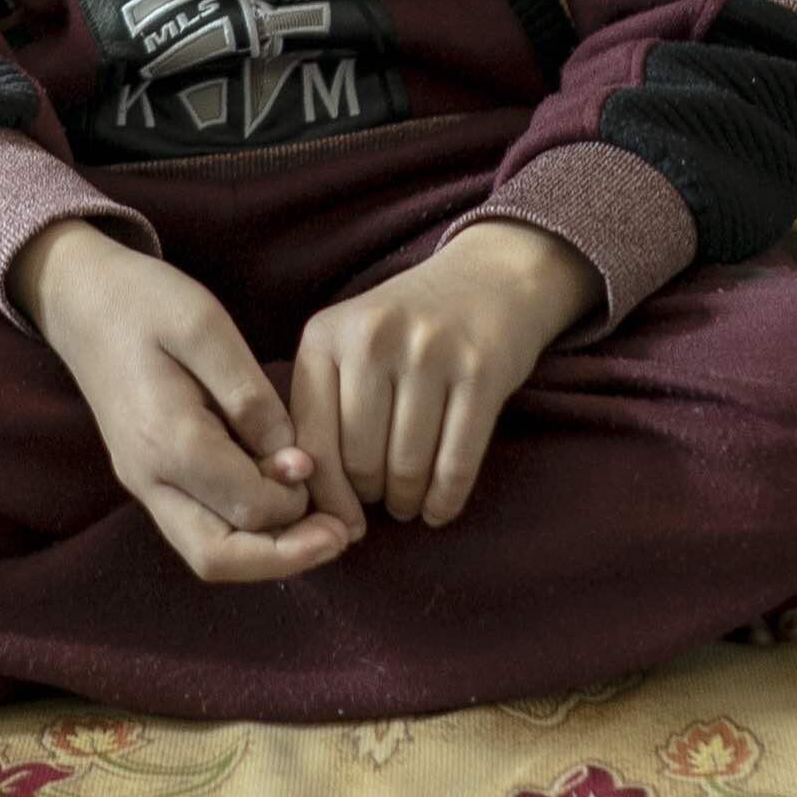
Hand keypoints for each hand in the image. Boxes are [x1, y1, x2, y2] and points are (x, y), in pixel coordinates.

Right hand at [9, 218, 354, 587]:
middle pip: (218, 558)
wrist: (81, 300)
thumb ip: (251, 397)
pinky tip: (282, 507)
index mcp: (166, 440)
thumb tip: (295, 462)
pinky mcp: (149, 480)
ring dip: (267, 554)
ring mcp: (144, 484)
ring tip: (321, 530)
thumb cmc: (145, 302)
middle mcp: (149, 477)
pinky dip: (245, 535)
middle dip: (286, 557)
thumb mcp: (206, 327)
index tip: (322, 465)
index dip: (296, 500)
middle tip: (340, 536)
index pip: (246, 506)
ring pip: (207, 554)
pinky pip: (198, 530)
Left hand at [288, 220, 600, 534]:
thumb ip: (319, 405)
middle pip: (360, 460)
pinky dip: (446, 500)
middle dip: (370, 498)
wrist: (492, 277)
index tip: (338, 519)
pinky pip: (457, 463)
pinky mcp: (481, 371)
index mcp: (325, 335)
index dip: (325, 495)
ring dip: (407, 502)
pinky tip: (440, 509)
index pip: (310, 440)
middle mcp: (372, 338)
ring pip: (407, 467)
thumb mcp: (347, 344)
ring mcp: (429, 351)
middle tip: (381, 502)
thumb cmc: (407, 326)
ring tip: (408, 504)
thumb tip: (304, 494)